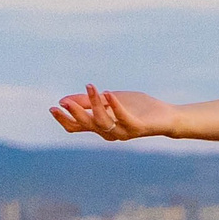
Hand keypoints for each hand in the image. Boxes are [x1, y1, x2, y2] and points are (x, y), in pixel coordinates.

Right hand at [51, 85, 175, 140]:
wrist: (165, 116)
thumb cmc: (137, 107)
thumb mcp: (109, 100)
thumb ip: (89, 100)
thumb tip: (64, 99)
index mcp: (101, 125)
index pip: (77, 126)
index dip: (65, 119)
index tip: (53, 107)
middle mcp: (109, 132)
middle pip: (87, 126)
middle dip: (75, 114)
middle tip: (64, 103)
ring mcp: (123, 131)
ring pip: (103, 122)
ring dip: (95, 105)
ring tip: (91, 87)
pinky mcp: (137, 128)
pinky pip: (123, 118)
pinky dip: (115, 106)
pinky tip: (108, 93)